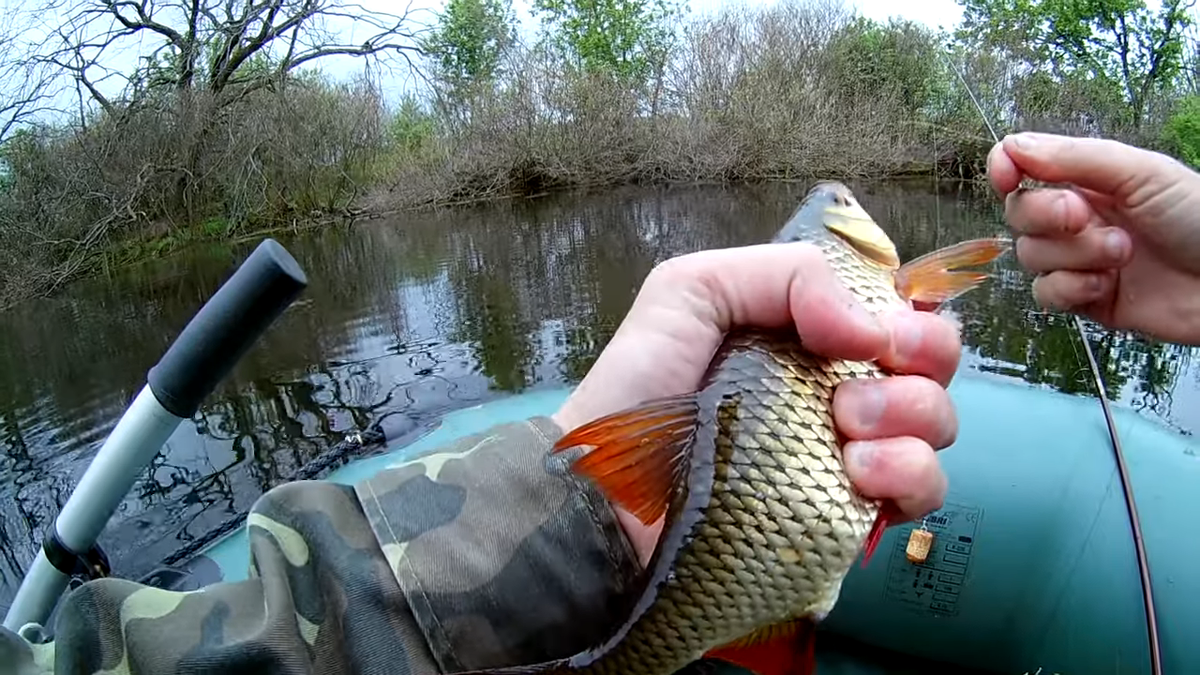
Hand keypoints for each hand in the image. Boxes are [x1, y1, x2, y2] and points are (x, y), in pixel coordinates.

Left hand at [551, 242, 961, 565]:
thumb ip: (784, 274)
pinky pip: (920, 494)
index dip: (909, 315)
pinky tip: (860, 473)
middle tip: (854, 387)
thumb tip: (871, 328)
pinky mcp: (845, 516)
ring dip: (911, 418)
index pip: (896, 313)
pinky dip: (911, 477)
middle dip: (919, 363)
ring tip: (845, 433)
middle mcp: (835, 391)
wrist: (608, 494)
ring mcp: (845, 455)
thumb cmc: (638, 388)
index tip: (883, 332)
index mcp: (806, 336)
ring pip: (936, 426)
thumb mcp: (691, 291)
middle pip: (931, 366)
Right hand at [987, 132, 1199, 344]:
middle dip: (1048, 216)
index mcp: (1088, 179)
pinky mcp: (1083, 299)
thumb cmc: (1198, 217)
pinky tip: (1107, 285)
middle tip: (1086, 217)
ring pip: (1031, 256)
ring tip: (1121, 254)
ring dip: (1074, 255)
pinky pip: (1046, 293)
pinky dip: (1071, 288)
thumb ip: (1074, 158)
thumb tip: (1013, 145)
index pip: (1023, 166)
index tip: (1008, 177)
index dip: (1005, 169)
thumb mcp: (1141, 173)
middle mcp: (1076, 217)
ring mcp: (1078, 259)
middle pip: (1020, 213)